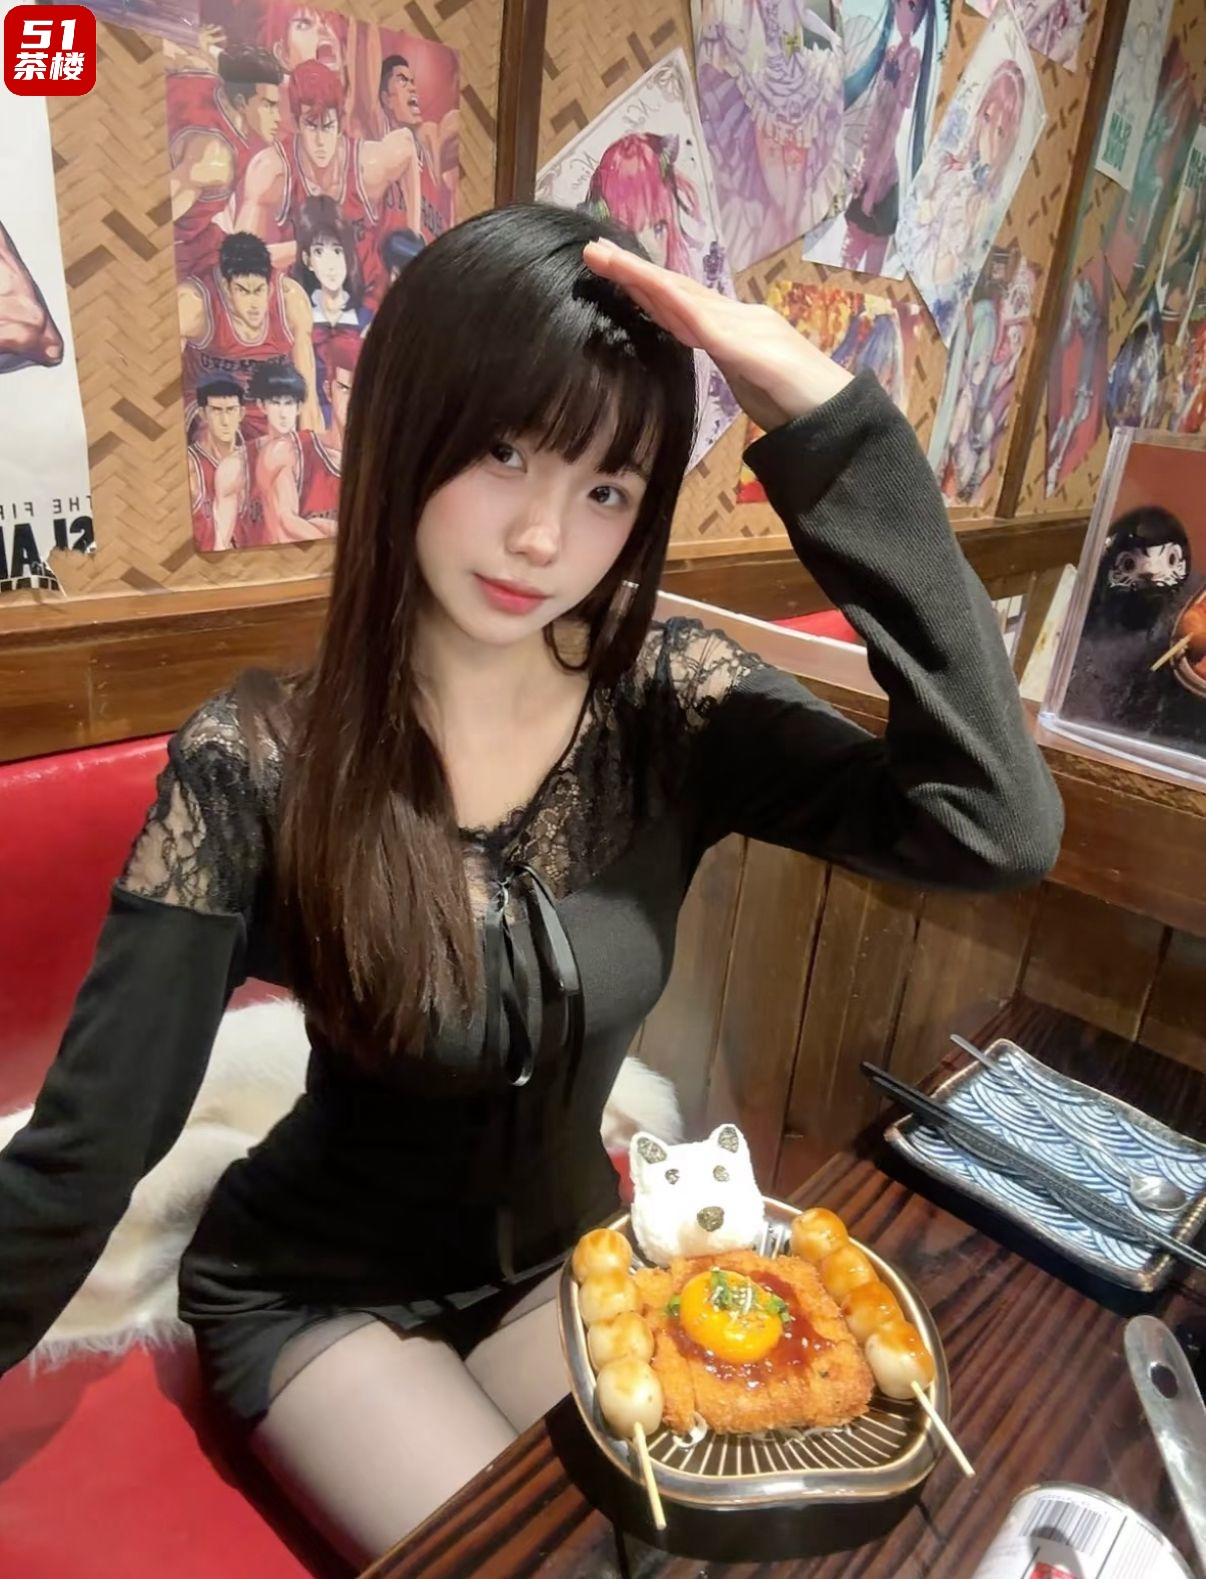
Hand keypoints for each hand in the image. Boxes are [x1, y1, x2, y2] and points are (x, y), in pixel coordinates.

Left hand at [583, 239, 851, 430]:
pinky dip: (683, 311)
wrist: (842, 420)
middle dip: (634, 272)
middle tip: (593, 251)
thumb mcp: (749, 383)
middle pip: (679, 292)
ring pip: (690, 301)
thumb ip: (724, 364)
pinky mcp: (760, 354)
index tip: (607, 269)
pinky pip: (713, 330)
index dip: (643, 285)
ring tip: (611, 263)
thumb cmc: (799, 406)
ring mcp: (752, 332)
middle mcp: (741, 319)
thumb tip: (698, 349)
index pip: (681, 303)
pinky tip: (658, 296)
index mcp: (735, 328)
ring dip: (648, 281)